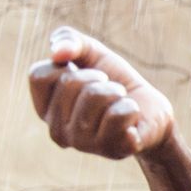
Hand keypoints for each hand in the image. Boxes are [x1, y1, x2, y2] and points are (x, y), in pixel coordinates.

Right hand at [28, 27, 174, 158]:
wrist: (152, 110)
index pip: (39, 75)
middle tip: (110, 91)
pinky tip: (132, 119)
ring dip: (117, 91)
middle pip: (71, 82)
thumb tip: (57, 52)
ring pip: (97, 95)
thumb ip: (69, 40)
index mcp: (45, 110)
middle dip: (99, 77)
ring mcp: (85, 144)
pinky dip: (132, 107)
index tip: (85, 74)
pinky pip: (120, 115)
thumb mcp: (92, 53)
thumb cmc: (116, 82)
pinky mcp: (113, 149)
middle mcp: (58, 132)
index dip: (68, 65)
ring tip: (121, 103)